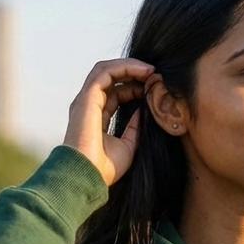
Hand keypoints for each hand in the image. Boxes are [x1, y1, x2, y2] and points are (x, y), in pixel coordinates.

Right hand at [63, 59, 154, 185]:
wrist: (87, 176)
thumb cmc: (104, 168)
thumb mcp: (128, 146)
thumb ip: (135, 127)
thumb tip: (145, 110)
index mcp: (96, 117)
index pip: (116, 93)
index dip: (136, 88)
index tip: (155, 89)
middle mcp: (89, 105)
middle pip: (112, 79)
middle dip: (135, 74)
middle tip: (156, 76)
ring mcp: (86, 100)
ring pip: (107, 70)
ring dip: (131, 67)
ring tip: (151, 71)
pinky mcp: (87, 97)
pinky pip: (105, 71)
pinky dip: (125, 67)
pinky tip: (144, 71)